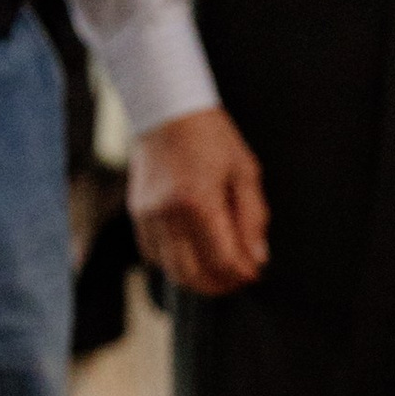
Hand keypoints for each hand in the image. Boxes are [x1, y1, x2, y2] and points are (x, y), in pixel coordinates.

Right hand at [130, 108, 270, 297]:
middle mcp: (170, 214)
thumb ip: (253, 217)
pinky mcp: (137, 214)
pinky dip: (174, 264)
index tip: (253, 273)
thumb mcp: (245, 170)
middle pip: (194, 274)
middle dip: (220, 285)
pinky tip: (192, 255)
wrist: (166, 110)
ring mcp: (149, 216)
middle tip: (237, 278)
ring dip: (197, 280)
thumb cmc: (210, 136)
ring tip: (217, 272)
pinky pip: (154, 256)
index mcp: (201, 201)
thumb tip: (257, 257)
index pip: (223, 259)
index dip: (241, 274)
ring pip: (172, 270)